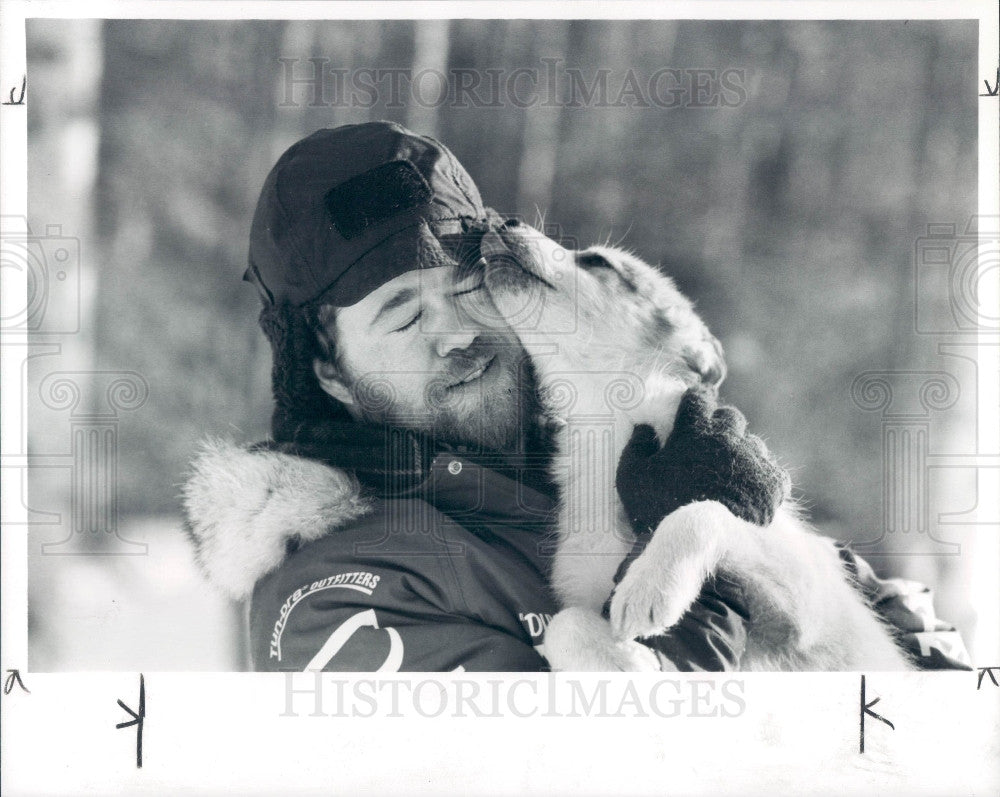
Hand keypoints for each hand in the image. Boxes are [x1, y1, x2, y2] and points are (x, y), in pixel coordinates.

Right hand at [615, 388, 789, 532]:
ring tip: (729, 472)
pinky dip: (760, 477)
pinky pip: (771, 470)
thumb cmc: (659, 508)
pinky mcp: (772, 484)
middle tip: (708, 443)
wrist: (699, 543)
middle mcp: (727, 438)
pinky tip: (749, 489)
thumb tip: (644, 428)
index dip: (694, 400)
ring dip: (741, 451)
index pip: (698, 397)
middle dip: (719, 424)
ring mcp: (753, 459)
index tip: (691, 409)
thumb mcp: (631, 478)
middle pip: (730, 416)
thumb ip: (635, 447)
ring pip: (752, 443)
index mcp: (694, 430)